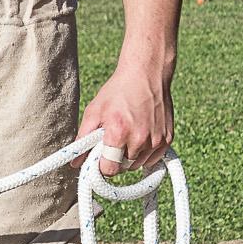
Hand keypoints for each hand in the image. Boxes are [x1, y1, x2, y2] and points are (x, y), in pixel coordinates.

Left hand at [79, 60, 174, 175]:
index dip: (102, 165)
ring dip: (130, 157)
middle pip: (123, 168)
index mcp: (118, 133)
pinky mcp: (167, 139)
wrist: (147, 74)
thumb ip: (83, 139)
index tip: (100, 157)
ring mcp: (156, 140)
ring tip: (127, 135)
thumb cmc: (118, 91)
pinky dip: (145, 153)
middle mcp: (139, 140)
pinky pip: (152, 159)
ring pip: (138, 165)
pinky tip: (139, 136)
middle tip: (113, 141)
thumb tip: (75, 163)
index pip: (109, 169)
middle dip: (116, 159)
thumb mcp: (94, 111)